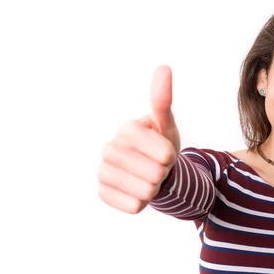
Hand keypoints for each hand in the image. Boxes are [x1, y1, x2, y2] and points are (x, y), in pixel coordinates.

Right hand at [97, 65, 180, 213]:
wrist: (148, 171)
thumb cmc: (160, 144)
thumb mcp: (165, 124)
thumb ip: (163, 99)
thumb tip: (164, 67)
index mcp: (127, 128)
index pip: (166, 154)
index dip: (171, 156)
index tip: (163, 151)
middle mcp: (109, 148)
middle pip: (157, 174)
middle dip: (163, 173)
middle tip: (155, 166)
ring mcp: (103, 171)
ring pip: (147, 192)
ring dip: (154, 188)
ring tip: (147, 177)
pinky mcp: (102, 192)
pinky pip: (134, 206)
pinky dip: (142, 202)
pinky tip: (136, 190)